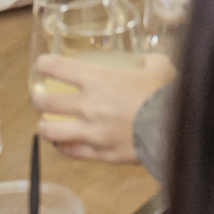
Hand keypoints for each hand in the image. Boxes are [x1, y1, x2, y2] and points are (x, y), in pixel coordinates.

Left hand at [33, 52, 174, 161]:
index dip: (45, 65)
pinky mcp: (99, 153)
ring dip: (44, 126)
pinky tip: (64, 144)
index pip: (58, 68)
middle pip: (46, 102)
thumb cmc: (166, 95)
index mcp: (98, 79)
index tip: (42, 65)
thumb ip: (146, 61)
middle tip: (38, 98)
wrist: (176, 131)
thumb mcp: (159, 66)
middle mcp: (88, 105)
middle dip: (37, 99)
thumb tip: (143, 60)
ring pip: (51, 131)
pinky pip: (71, 152)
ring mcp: (90, 132)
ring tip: (44, 124)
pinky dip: (64, 147)